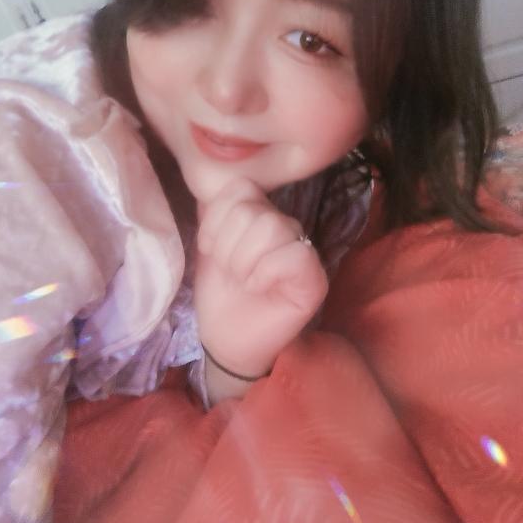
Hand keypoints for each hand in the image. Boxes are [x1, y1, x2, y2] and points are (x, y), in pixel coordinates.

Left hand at [193, 177, 328, 377]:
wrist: (226, 339)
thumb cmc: (220, 293)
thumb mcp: (207, 247)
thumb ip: (212, 213)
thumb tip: (209, 183)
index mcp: (260, 215)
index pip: (241, 187)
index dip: (218, 218)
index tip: (210, 248)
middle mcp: (285, 227)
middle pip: (255, 211)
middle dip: (229, 246)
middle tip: (230, 272)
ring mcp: (303, 251)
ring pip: (273, 227)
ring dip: (245, 260)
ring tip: (243, 280)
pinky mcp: (314, 278)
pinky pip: (294, 254)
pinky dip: (266, 272)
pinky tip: (258, 288)